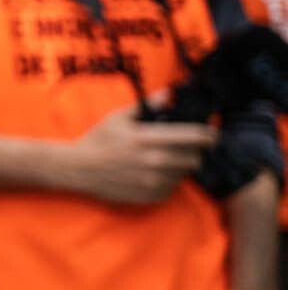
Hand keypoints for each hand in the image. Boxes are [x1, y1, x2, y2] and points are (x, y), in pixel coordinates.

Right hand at [56, 104, 216, 208]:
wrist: (77, 169)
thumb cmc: (98, 140)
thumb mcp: (118, 117)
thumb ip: (147, 105)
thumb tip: (169, 93)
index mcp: (148, 140)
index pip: (194, 137)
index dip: (209, 134)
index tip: (213, 133)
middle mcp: (154, 162)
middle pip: (195, 158)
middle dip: (195, 152)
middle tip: (189, 147)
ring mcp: (153, 182)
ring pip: (185, 174)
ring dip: (182, 166)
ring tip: (169, 159)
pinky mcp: (151, 196)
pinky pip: (173, 187)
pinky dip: (170, 180)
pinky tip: (156, 173)